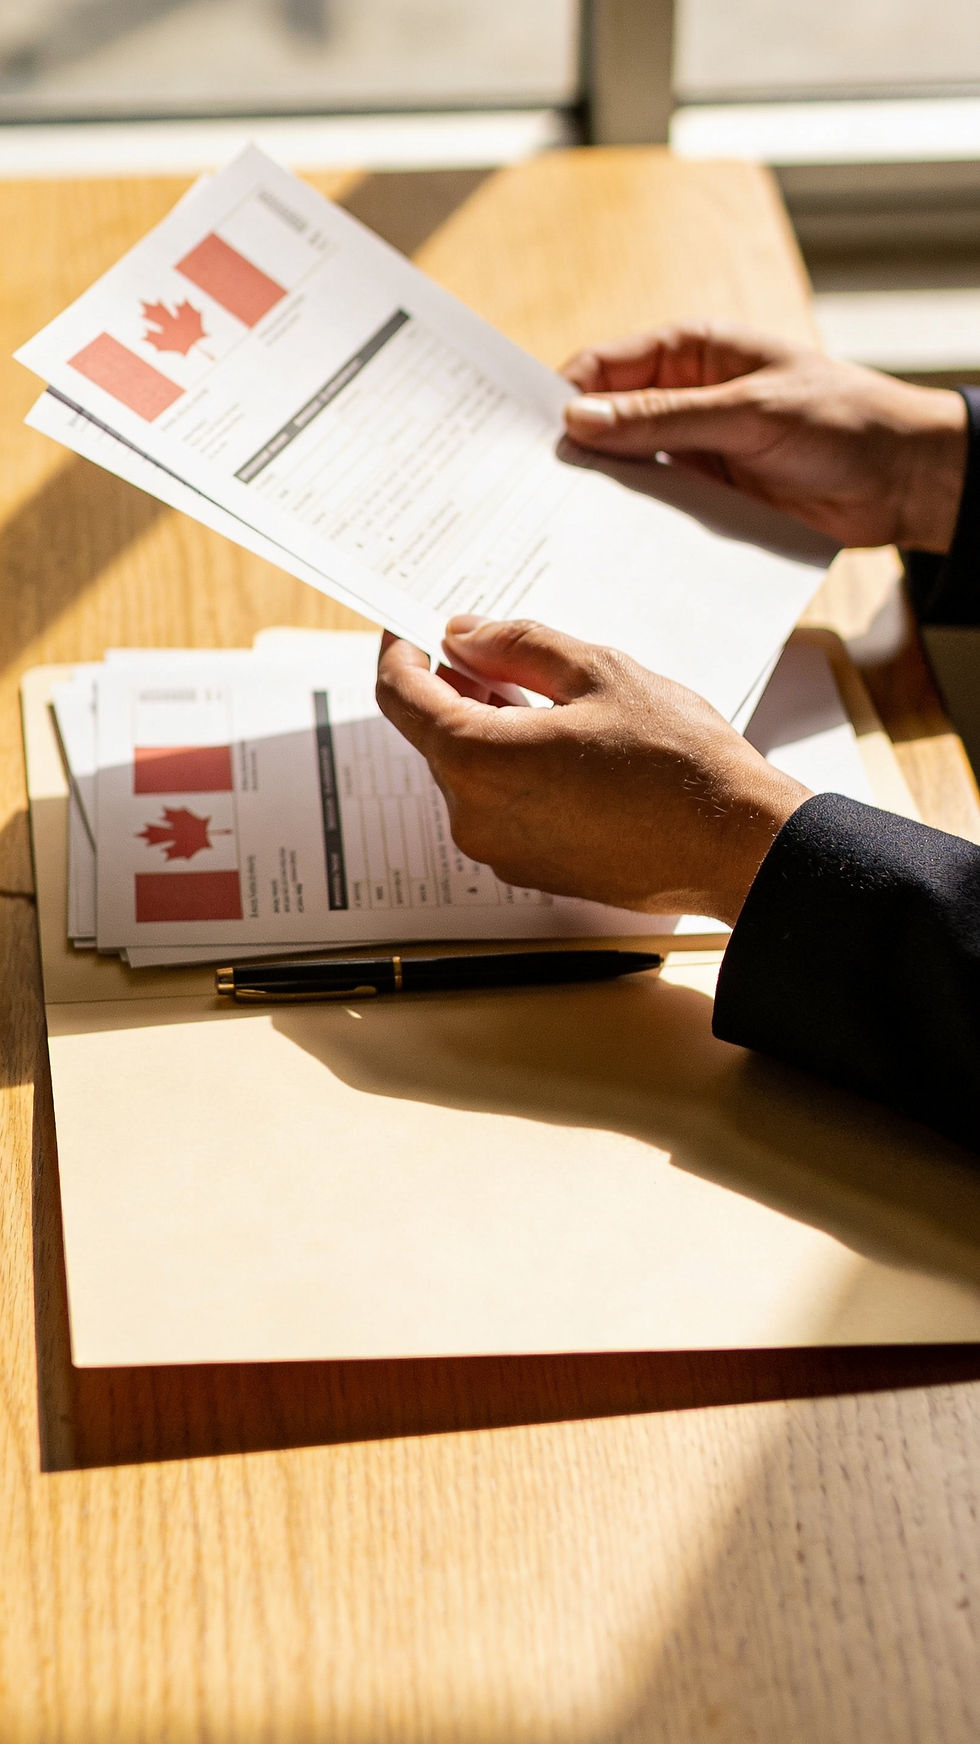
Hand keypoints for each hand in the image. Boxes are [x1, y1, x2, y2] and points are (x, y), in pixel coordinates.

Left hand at [376, 616, 809, 926]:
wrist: (734, 845)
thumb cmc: (676, 759)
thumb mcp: (596, 671)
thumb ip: (515, 646)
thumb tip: (463, 637)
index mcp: (477, 759)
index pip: (401, 696)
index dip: (401, 652)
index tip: (414, 627)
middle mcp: (472, 815)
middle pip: (434, 736)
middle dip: (455, 688)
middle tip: (497, 651)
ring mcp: (499, 851)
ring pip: (468, 772)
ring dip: (487, 729)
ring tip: (545, 698)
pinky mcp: (529, 870)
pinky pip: (498, 807)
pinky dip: (511, 770)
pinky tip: (563, 748)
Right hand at [562, 325, 967, 552]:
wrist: (903, 480)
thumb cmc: (841, 419)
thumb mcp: (747, 413)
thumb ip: (663, 419)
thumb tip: (579, 420)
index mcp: (691, 351)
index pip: (605, 367)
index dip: (561, 396)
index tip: (523, 434)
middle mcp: (683, 398)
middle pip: (607, 420)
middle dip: (570, 449)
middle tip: (527, 485)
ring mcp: (693, 450)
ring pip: (626, 468)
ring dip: (598, 491)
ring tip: (553, 520)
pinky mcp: (707, 497)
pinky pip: (655, 507)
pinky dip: (631, 522)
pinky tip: (604, 541)